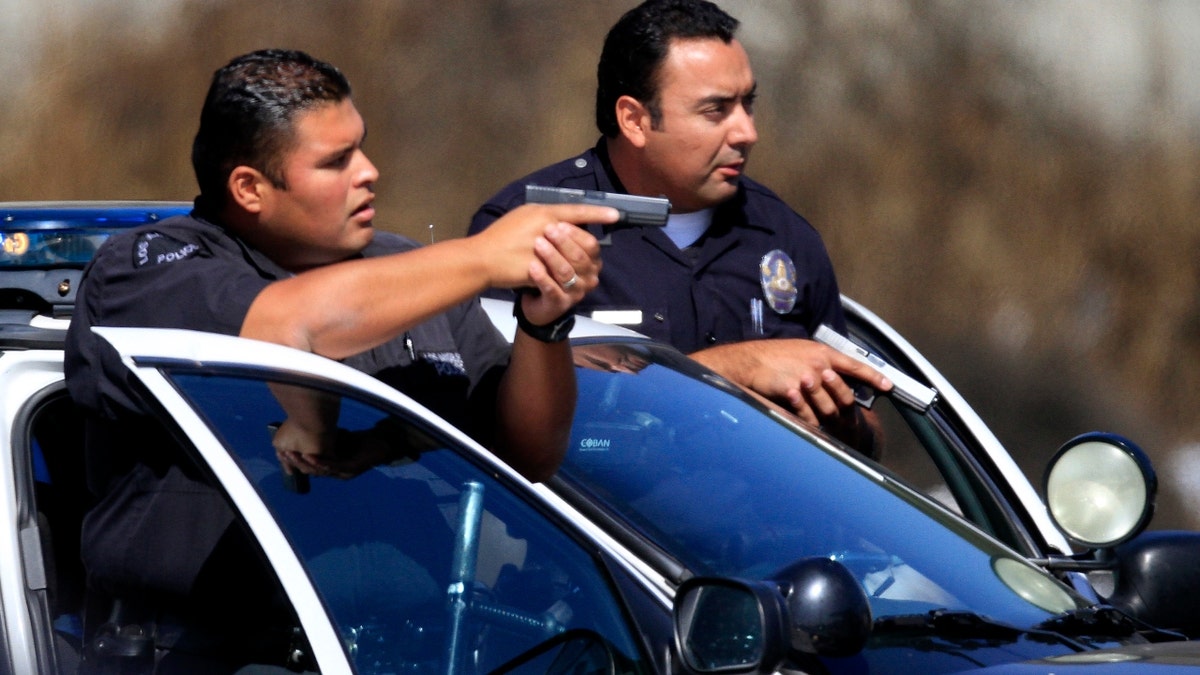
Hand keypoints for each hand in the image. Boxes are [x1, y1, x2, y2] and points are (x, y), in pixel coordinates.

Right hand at [273, 422, 401, 479]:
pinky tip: (309, 455)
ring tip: (291, 454)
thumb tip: (307, 429)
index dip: (296, 461)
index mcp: (333, 468)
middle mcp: (337, 474)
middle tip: (282, 453)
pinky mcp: (352, 470)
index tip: (282, 451)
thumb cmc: (362, 441)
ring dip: (304, 462)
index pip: (309, 467)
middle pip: (311, 470)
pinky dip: (320, 461)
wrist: (383, 443)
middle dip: (296, 462)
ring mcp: (344, 473)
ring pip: (320, 470)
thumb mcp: (339, 438)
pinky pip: (332, 466)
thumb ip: (325, 437)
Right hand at [469, 203, 612, 305]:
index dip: (598, 213)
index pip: (577, 211)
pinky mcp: (538, 269)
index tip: (616, 215)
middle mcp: (545, 227)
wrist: (481, 258)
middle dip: (589, 247)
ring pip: (574, 258)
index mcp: (543, 212)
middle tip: (594, 253)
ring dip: (578, 265)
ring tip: (581, 269)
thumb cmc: (501, 237)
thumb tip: (568, 219)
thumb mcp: (524, 217)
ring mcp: (542, 249)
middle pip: (582, 238)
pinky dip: (565, 277)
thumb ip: (547, 217)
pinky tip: (569, 279)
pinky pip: (560, 274)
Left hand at [520, 220, 602, 324]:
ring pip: (566, 272)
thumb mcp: (558, 246)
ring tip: (537, 244)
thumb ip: (568, 231)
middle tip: (547, 230)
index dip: (575, 233)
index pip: (591, 244)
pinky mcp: (560, 303)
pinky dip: (542, 277)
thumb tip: (573, 210)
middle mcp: (589, 277)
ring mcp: (576, 292)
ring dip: (552, 256)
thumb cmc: (548, 266)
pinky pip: (552, 289)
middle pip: (580, 257)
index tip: (558, 222)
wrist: (534, 297)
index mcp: (592, 260)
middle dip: (564, 242)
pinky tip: (532, 266)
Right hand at [691, 338, 892, 428]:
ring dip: (824, 418)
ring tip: (821, 423)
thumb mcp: (801, 351)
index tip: (888, 387)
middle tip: (842, 419)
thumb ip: (820, 362)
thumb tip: (834, 377)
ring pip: (827, 409)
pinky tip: (803, 421)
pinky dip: (809, 423)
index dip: (873, 377)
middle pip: (843, 395)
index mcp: (822, 353)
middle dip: (843, 409)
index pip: (855, 365)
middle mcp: (818, 365)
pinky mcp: (794, 392)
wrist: (748, 362)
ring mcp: (806, 378)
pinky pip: (809, 417)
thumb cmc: (772, 357)